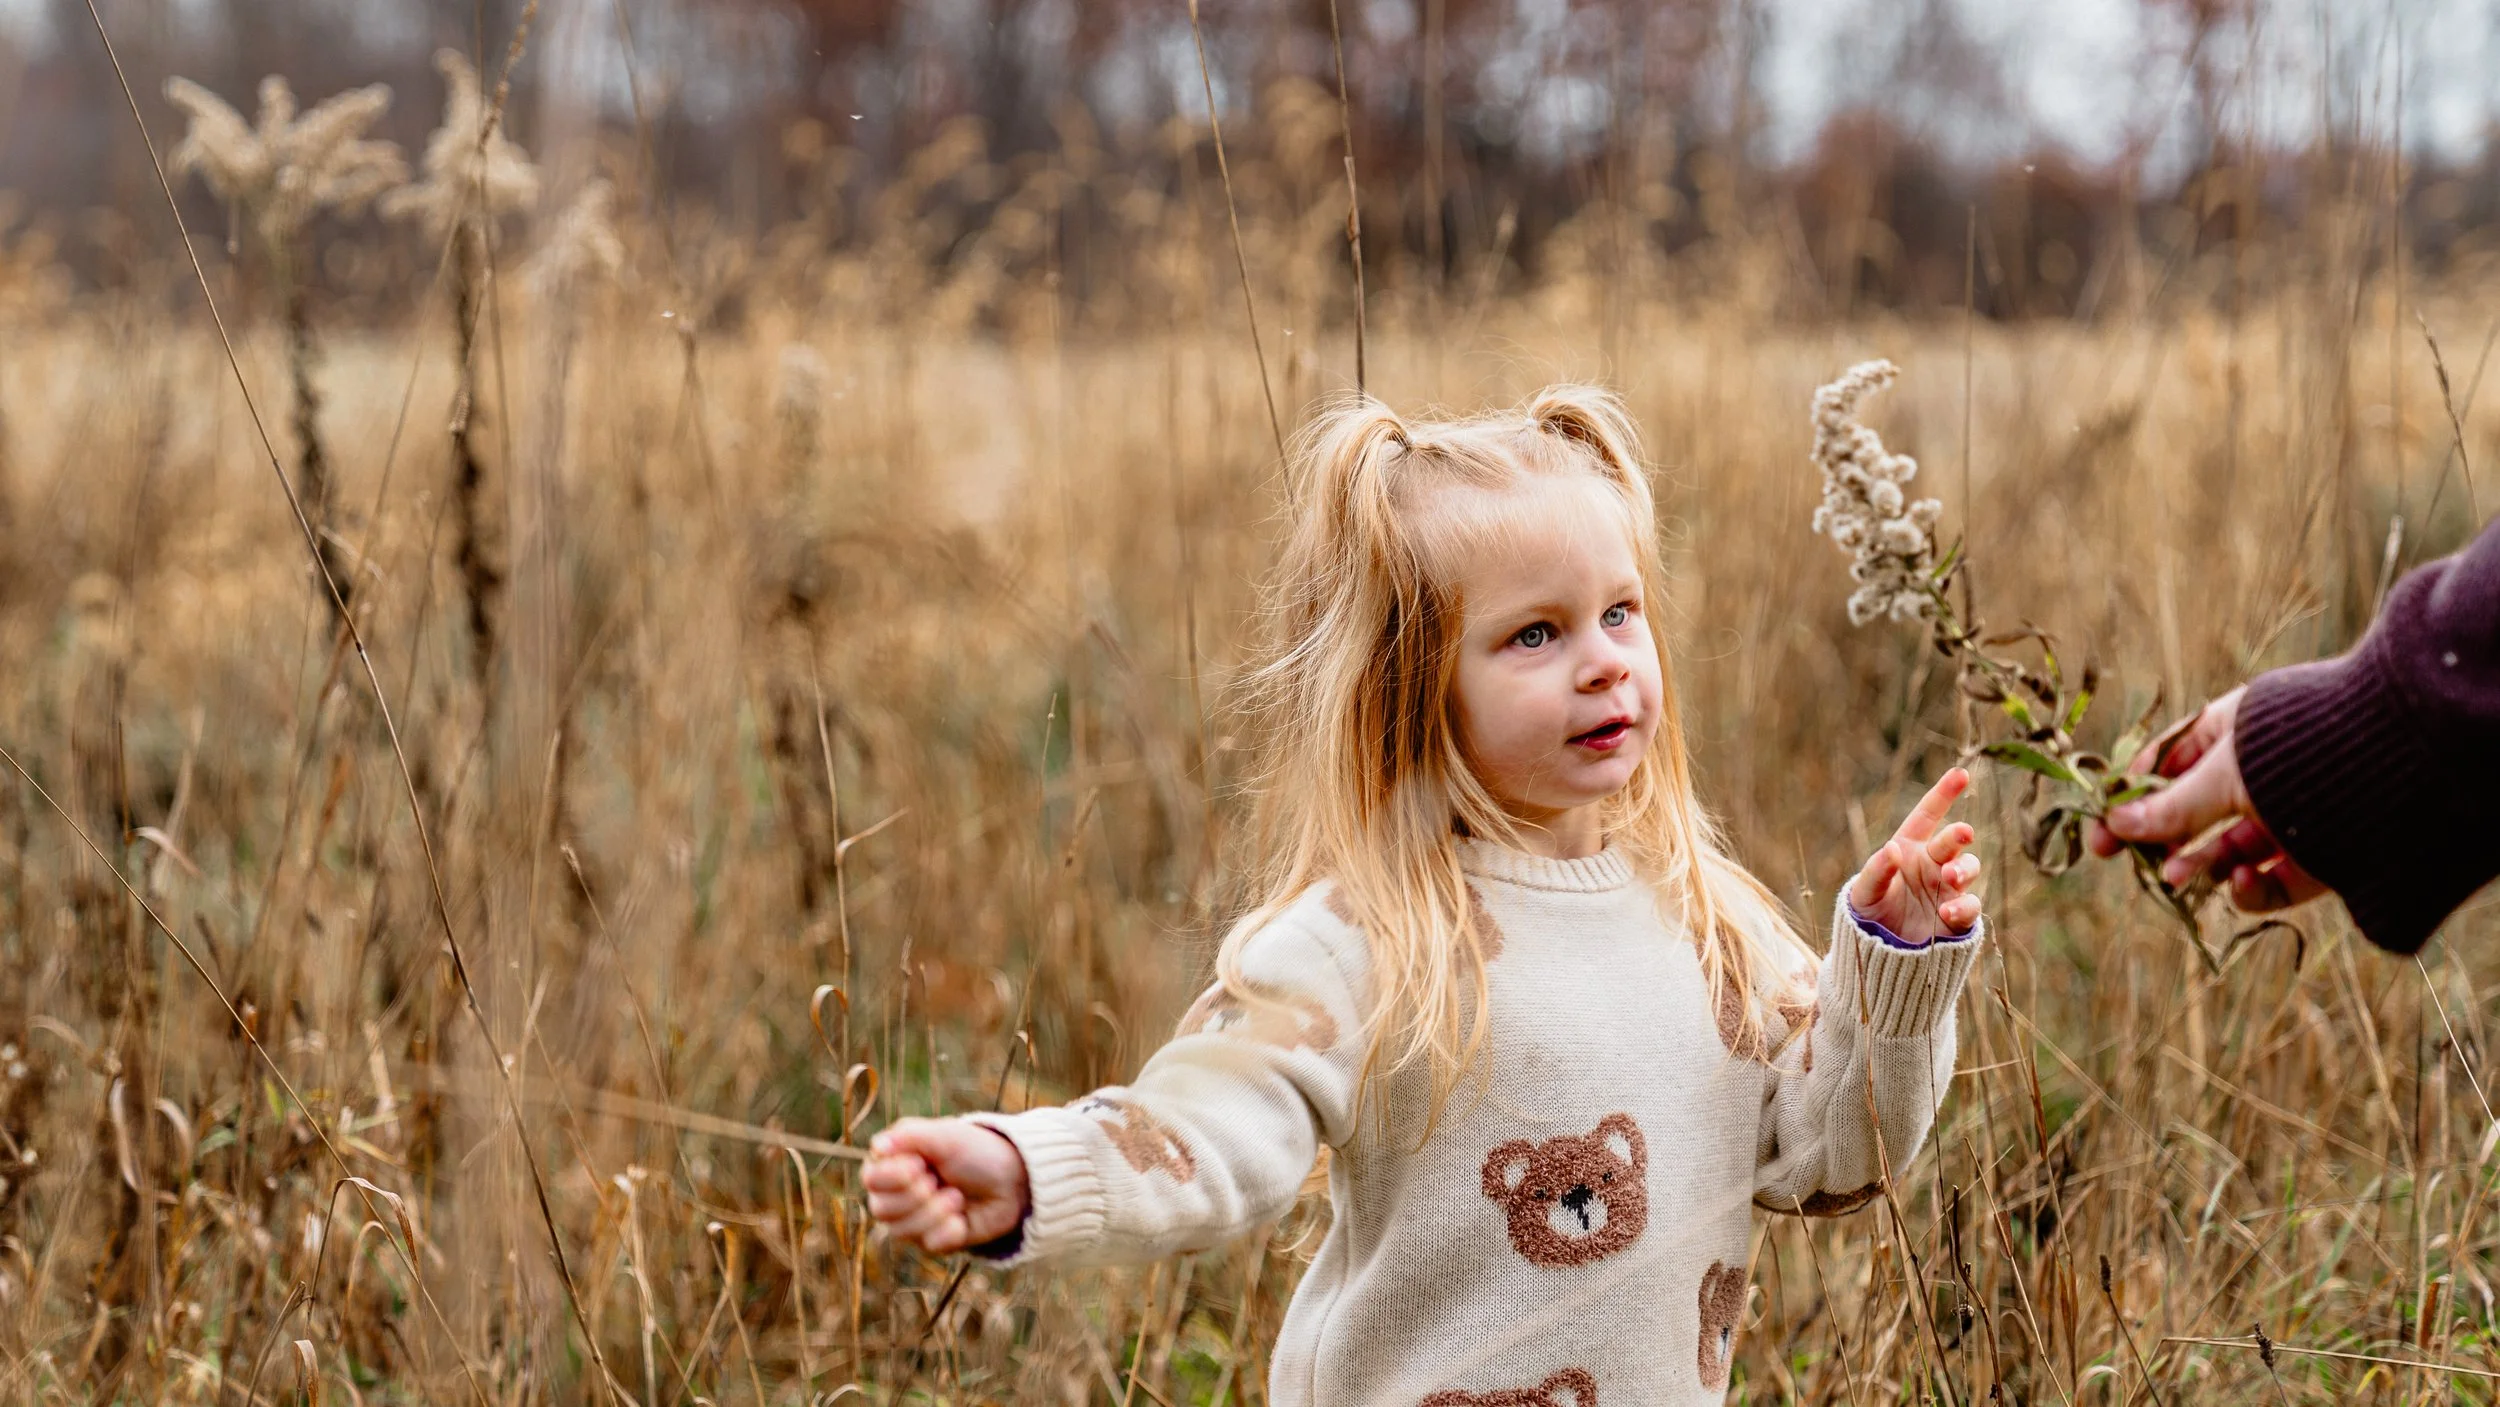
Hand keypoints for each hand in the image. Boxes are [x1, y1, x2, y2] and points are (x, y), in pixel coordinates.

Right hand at [863, 1117, 1030, 1255]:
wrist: (1013, 1179)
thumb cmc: (976, 1151)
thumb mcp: (946, 1135)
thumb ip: (910, 1136)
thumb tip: (877, 1147)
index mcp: (894, 1163)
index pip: (870, 1178)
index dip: (892, 1176)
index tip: (919, 1164)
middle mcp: (897, 1194)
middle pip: (880, 1209)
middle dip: (915, 1196)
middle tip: (938, 1180)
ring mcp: (914, 1220)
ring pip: (901, 1231)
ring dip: (934, 1212)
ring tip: (956, 1196)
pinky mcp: (934, 1241)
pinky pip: (929, 1244)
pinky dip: (950, 1229)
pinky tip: (962, 1217)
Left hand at [1852, 767, 1983, 943]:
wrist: (1879, 953)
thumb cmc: (1869, 912)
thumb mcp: (1864, 891)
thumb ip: (1877, 870)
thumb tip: (1893, 849)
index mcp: (1909, 848)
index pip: (1928, 815)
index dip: (1944, 794)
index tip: (1961, 773)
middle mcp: (1933, 864)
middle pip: (1953, 841)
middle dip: (1959, 833)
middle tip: (1962, 832)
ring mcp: (1948, 889)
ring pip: (1970, 868)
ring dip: (1964, 869)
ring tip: (1950, 877)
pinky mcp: (1958, 918)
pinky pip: (1971, 907)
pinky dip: (1963, 907)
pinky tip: (1946, 913)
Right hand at [2083, 687, 2327, 912]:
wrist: (2399, 770)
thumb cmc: (2298, 750)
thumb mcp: (2222, 775)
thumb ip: (2170, 807)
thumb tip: (2115, 823)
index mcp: (2235, 733)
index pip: (2169, 764)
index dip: (2132, 795)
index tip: (2101, 826)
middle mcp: (2262, 776)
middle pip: (2194, 812)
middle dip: (2160, 836)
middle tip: (2126, 859)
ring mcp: (2290, 819)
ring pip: (2228, 850)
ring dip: (2197, 864)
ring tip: (2177, 879)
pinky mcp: (2318, 861)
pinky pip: (2272, 882)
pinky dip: (2250, 886)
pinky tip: (2243, 878)